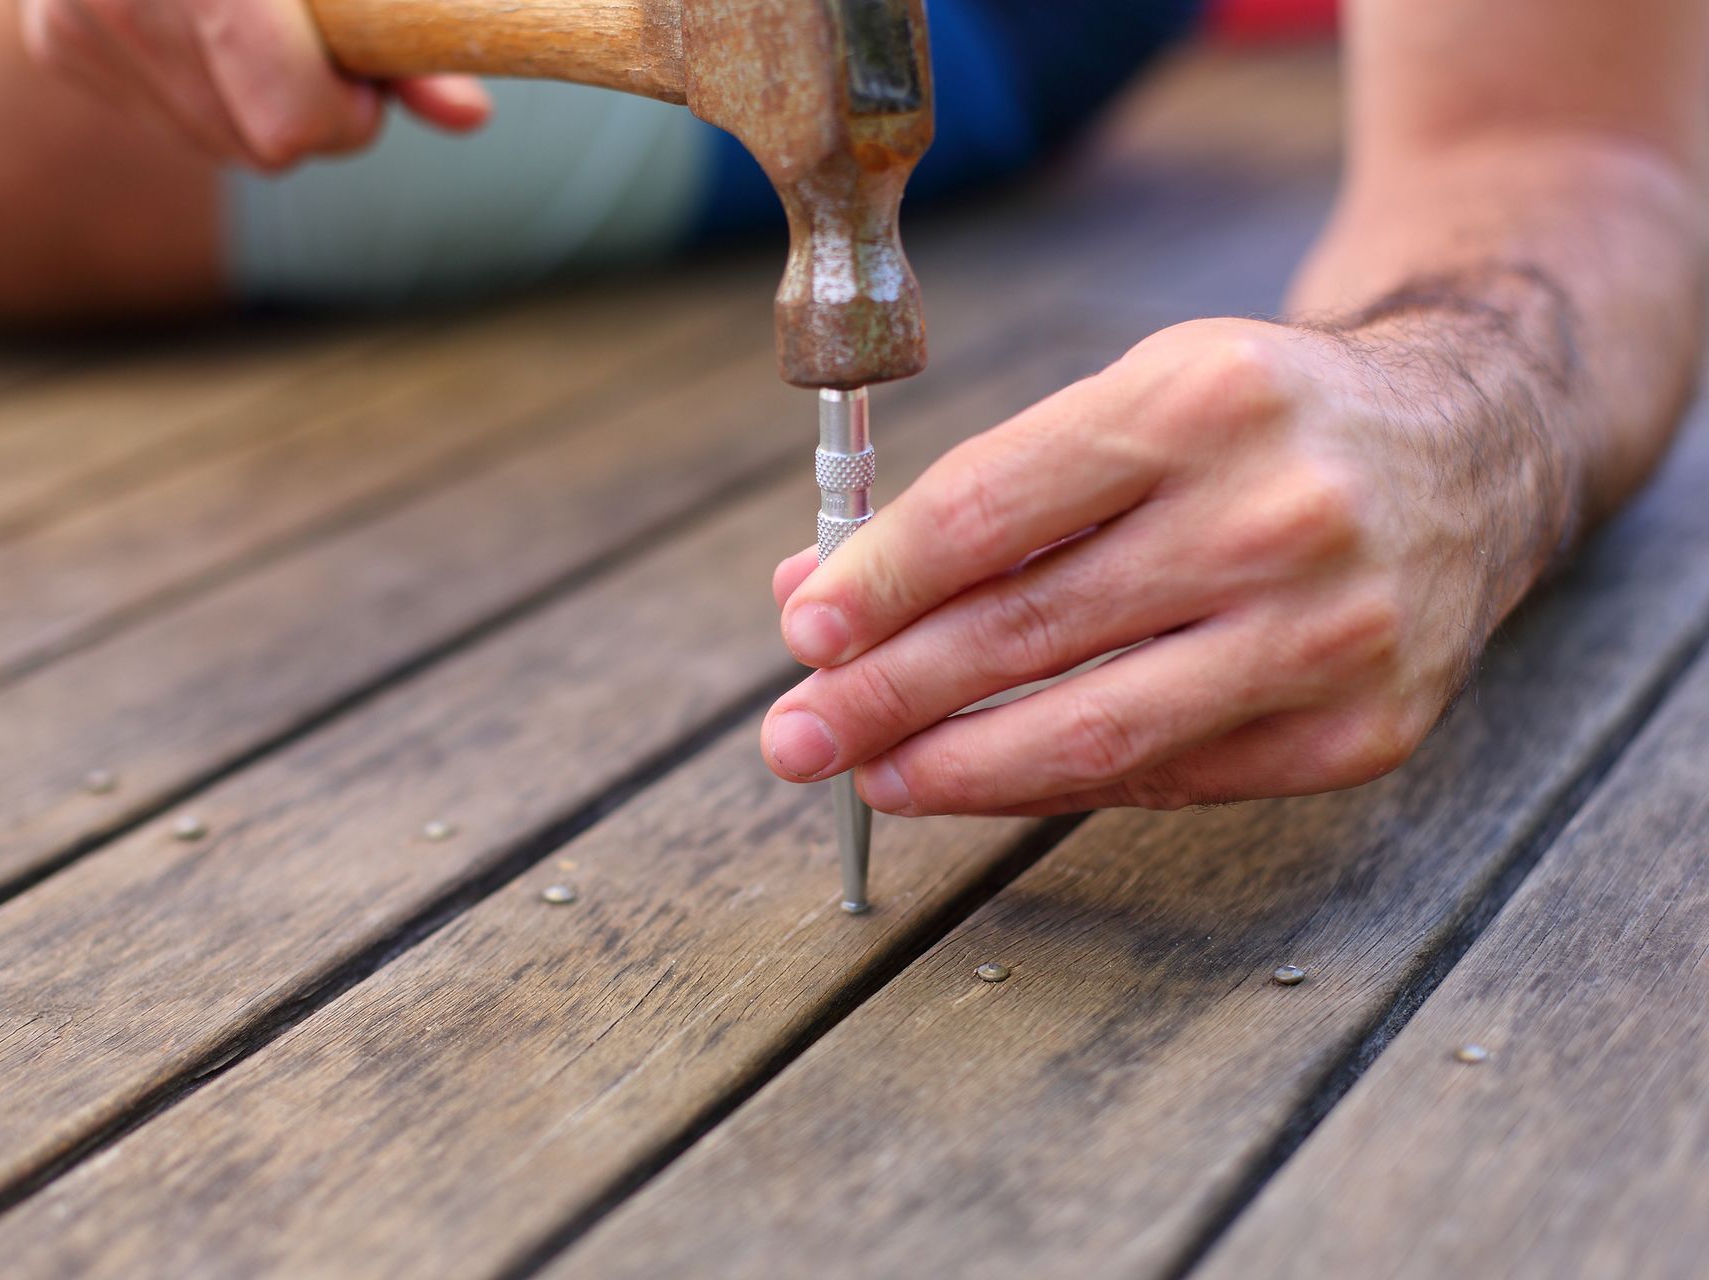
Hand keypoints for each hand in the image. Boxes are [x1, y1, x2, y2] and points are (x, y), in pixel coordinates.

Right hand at [19, 0, 492, 169]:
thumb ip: (406, 24)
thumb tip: (470, 119)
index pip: (288, 123)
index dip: (345, 112)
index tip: (364, 72)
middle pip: (259, 148)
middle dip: (309, 109)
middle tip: (323, 42)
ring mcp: (74, 22)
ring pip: (215, 143)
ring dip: (257, 99)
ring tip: (263, 17)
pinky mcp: (58, 43)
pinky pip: (168, 116)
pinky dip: (204, 80)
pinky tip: (209, 18)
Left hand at [761, 315, 1575, 813]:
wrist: (1469, 452)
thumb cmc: (1258, 424)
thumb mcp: (1131, 402)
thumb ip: (983, 499)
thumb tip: (817, 594)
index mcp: (1200, 399)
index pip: (992, 509)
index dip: (878, 582)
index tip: (800, 630)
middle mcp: (1275, 514)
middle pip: (1027, 630)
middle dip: (884, 693)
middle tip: (793, 734)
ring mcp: (1329, 632)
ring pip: (1092, 731)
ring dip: (951, 766)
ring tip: (866, 774)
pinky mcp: (1360, 729)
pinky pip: (1164, 779)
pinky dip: (1052, 784)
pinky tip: (978, 778)